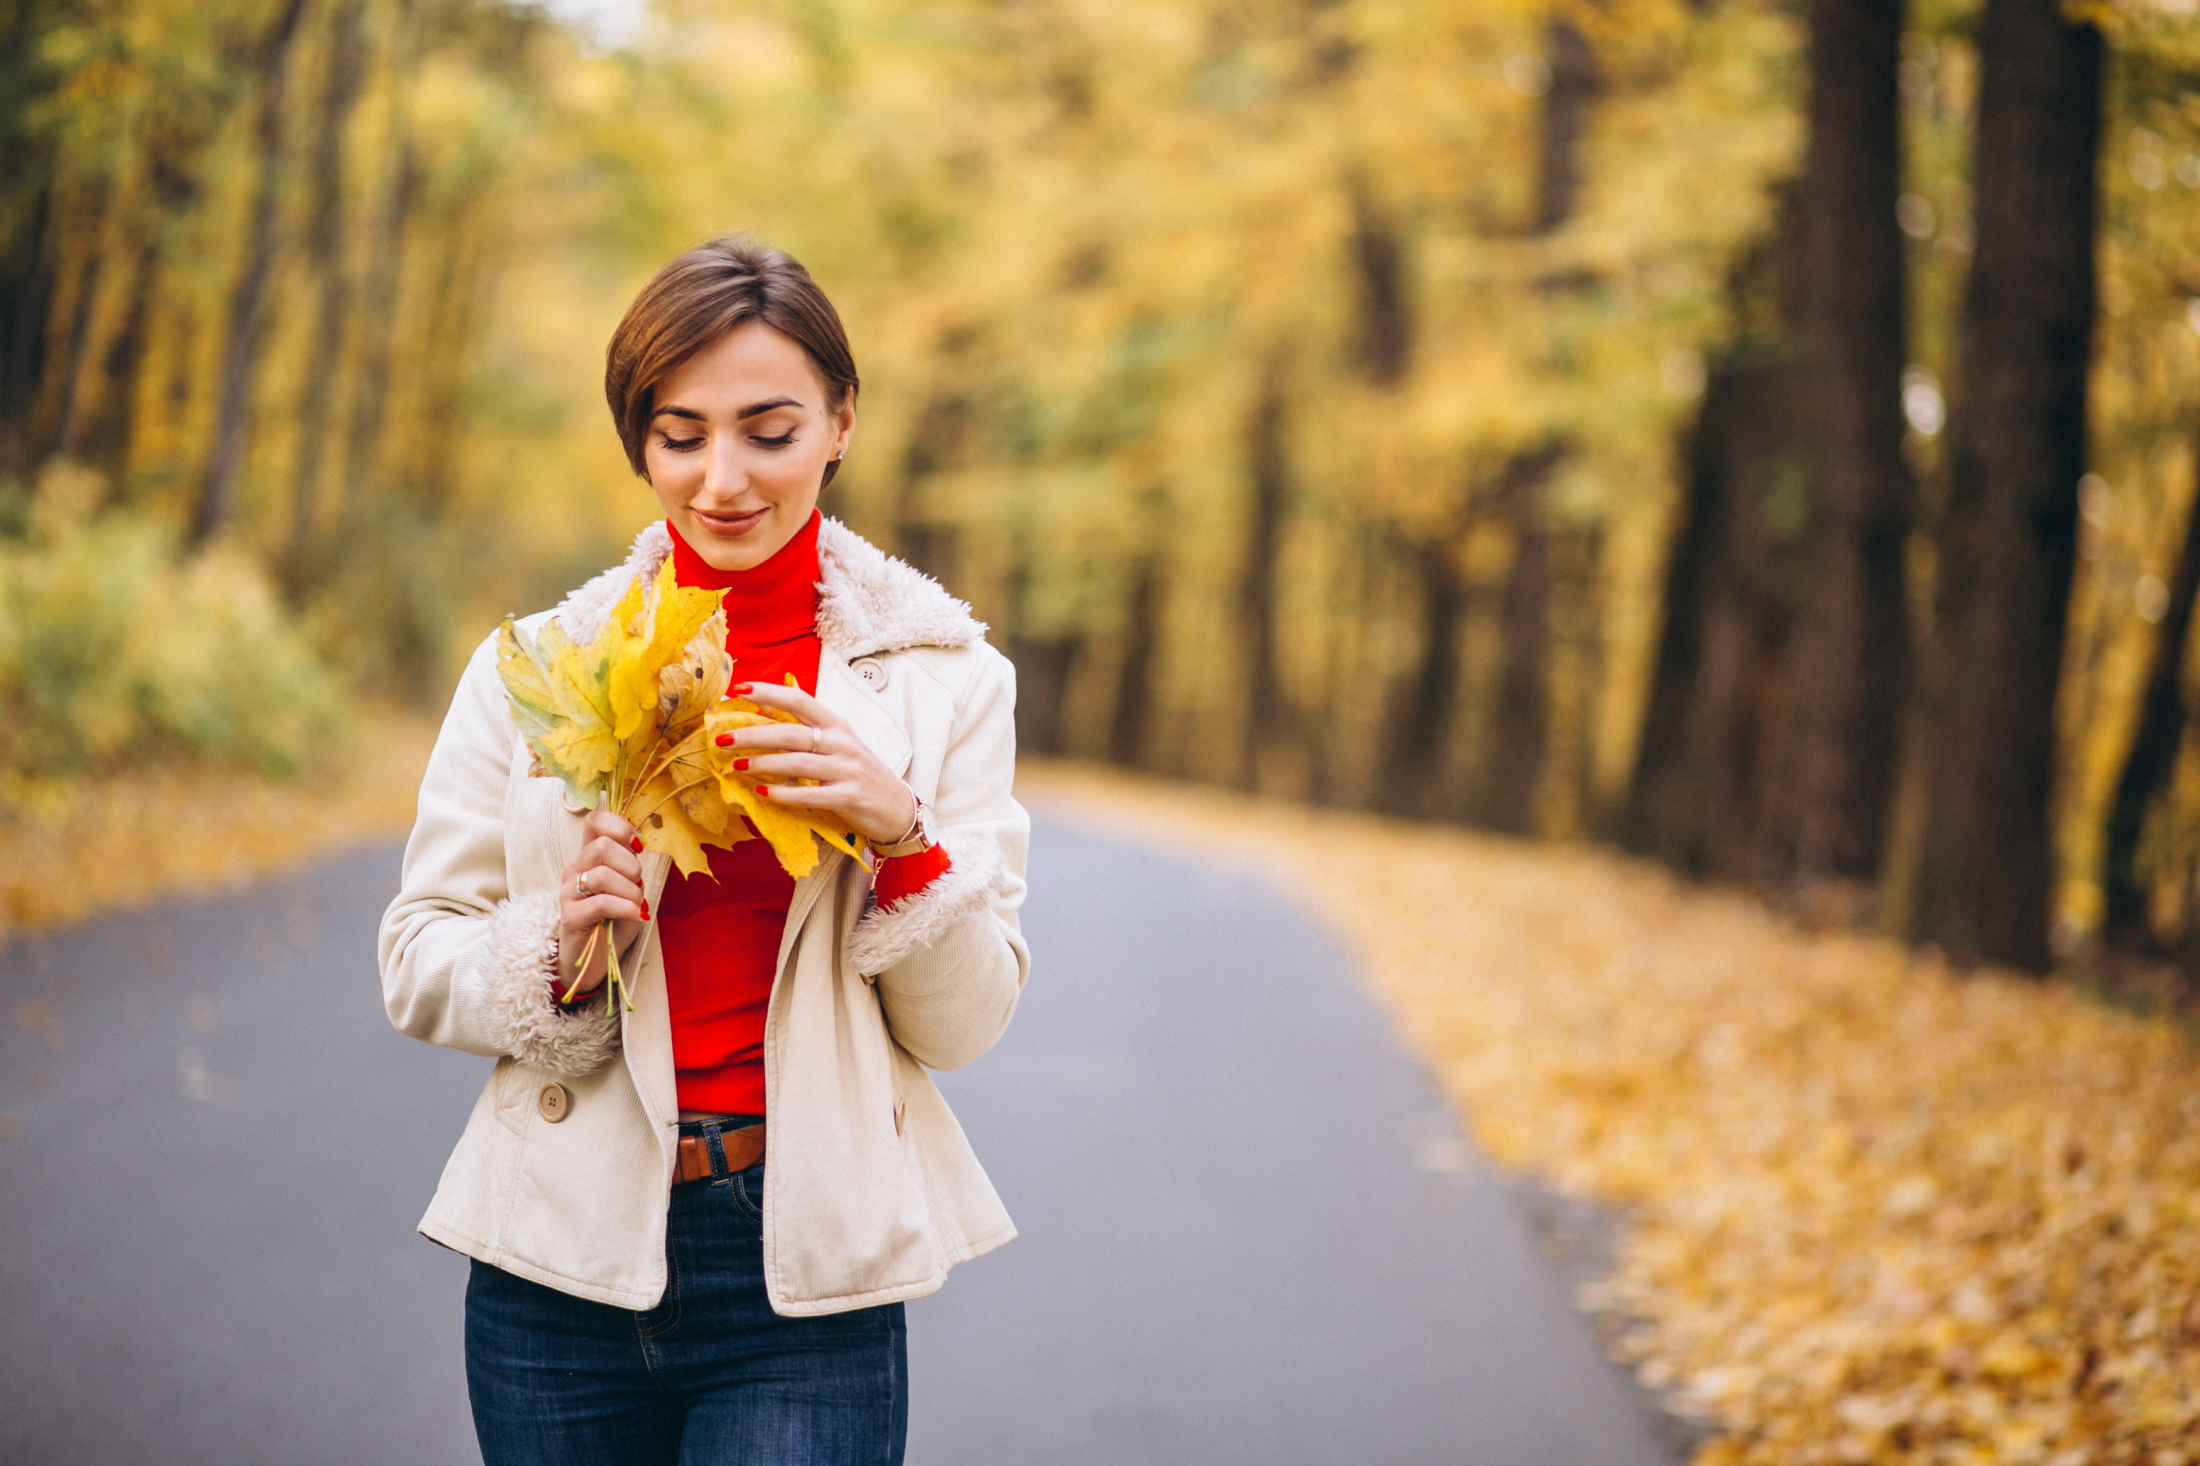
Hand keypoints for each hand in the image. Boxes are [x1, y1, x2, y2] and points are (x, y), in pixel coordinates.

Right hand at [557, 809, 647, 994]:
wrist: (593, 962)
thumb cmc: (613, 924)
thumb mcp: (629, 891)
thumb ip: (632, 869)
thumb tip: (637, 852)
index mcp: (589, 858)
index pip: (595, 821)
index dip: (619, 826)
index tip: (637, 847)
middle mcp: (575, 870)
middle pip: (602, 846)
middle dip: (631, 865)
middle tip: (638, 887)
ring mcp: (568, 893)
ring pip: (602, 874)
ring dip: (631, 891)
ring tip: (637, 906)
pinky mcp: (569, 917)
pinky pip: (601, 903)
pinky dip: (626, 908)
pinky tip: (637, 916)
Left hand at [717, 681, 917, 844]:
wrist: (897, 808)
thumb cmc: (858, 773)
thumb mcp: (834, 744)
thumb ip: (801, 727)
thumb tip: (761, 706)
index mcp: (837, 725)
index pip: (800, 700)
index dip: (769, 692)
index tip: (738, 688)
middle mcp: (843, 743)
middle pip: (792, 733)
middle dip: (754, 734)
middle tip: (723, 739)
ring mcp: (848, 770)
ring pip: (799, 763)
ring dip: (764, 764)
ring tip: (736, 767)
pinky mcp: (850, 798)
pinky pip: (812, 795)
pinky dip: (786, 794)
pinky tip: (763, 793)